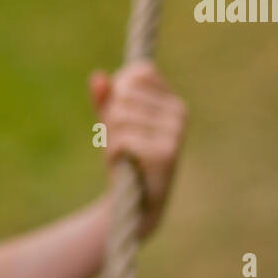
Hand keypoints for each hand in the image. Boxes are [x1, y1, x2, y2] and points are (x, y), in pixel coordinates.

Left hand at [89, 61, 186, 239]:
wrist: (135, 204)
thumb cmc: (125, 158)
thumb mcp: (111, 124)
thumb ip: (104, 99)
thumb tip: (97, 78)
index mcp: (171, 100)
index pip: (138, 73)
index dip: (117, 90)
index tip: (118, 114)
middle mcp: (179, 111)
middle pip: (124, 93)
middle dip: (109, 118)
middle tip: (119, 141)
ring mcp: (176, 132)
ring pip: (120, 115)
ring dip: (110, 137)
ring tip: (122, 153)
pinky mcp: (166, 153)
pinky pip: (123, 138)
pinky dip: (113, 152)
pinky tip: (124, 163)